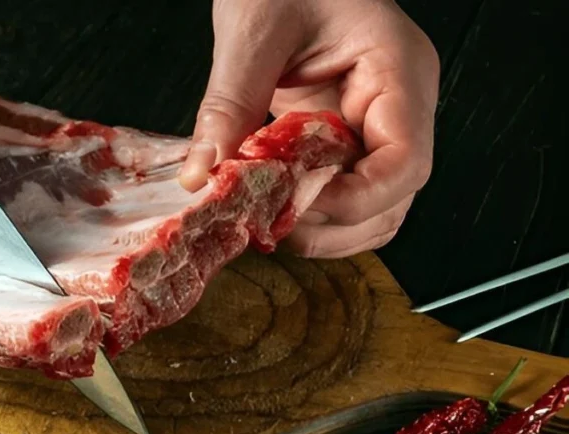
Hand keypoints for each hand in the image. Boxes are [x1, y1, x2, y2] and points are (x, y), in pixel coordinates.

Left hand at [178, 0, 439, 257]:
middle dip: (334, 224)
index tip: (293, 208)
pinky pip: (340, 187)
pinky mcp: (343, 132)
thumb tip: (203, 174)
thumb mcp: (253, 31)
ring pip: (371, 205)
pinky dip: (308, 207)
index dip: (353, 201)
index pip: (405, 163)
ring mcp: (374, 121)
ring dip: (322, 227)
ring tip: (265, 222)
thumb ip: (230, 103)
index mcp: (398, 70)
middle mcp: (398, 103)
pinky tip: (267, 205)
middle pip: (393, 197)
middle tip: (269, 227)